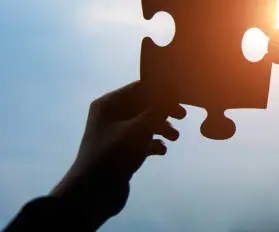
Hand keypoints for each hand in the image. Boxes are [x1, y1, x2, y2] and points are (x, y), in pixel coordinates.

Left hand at [50, 81, 185, 228]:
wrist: (93, 193)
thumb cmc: (115, 154)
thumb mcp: (141, 127)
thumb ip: (158, 106)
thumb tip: (171, 86)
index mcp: (109, 104)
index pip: (139, 87)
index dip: (161, 90)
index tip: (181, 97)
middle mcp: (110, 115)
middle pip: (143, 105)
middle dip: (164, 111)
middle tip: (182, 116)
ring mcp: (115, 134)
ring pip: (144, 123)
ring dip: (162, 127)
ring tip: (175, 138)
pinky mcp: (120, 151)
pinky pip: (141, 140)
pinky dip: (153, 143)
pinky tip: (162, 151)